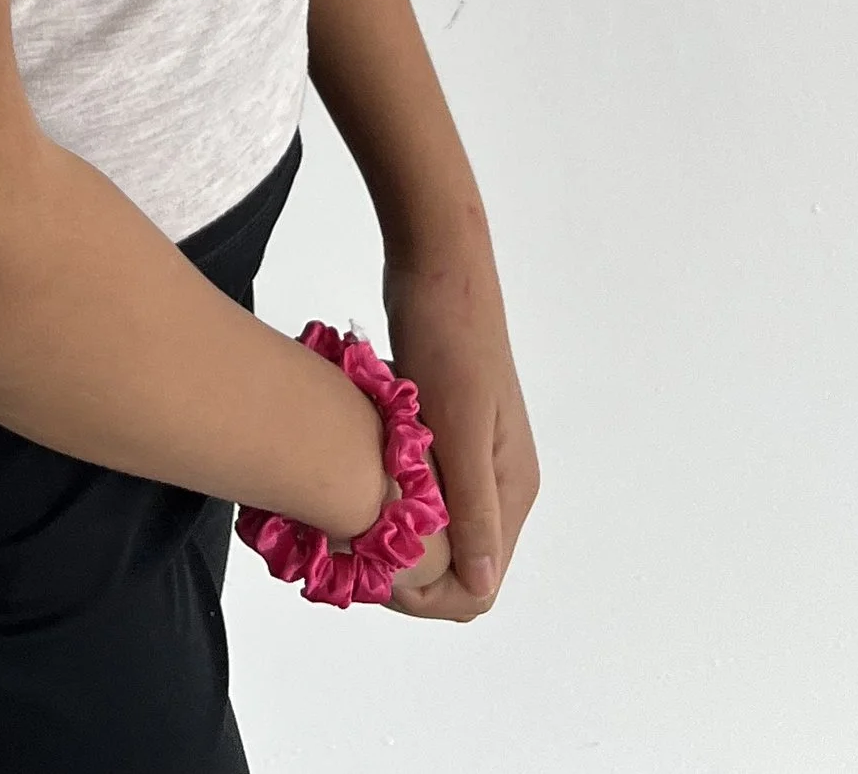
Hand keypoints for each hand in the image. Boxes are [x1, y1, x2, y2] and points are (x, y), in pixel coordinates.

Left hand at [378, 223, 538, 623]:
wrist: (437, 262)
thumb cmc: (450, 337)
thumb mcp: (460, 425)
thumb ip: (473, 505)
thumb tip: (479, 586)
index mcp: (512, 486)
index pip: (481, 584)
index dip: (428, 594)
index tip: (372, 572)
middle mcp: (499, 479)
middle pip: (457, 563)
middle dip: (405, 568)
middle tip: (348, 546)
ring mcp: (470, 456)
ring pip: (433, 527)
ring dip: (392, 532)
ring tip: (345, 514)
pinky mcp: (442, 432)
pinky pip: (417, 491)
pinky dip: (388, 495)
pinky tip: (353, 479)